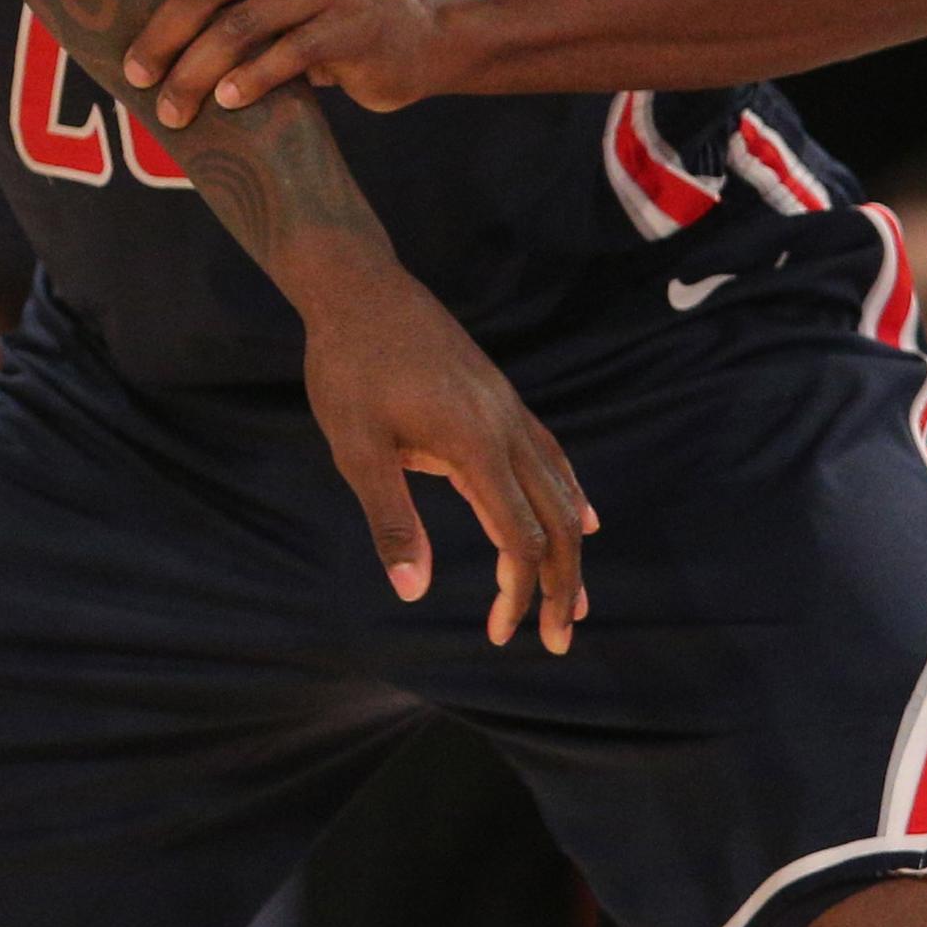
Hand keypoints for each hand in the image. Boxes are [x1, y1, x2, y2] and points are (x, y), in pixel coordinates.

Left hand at [112, 0, 456, 124]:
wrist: (425, 31)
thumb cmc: (326, 13)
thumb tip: (131, 32)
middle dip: (160, 36)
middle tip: (134, 75)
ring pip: (238, 28)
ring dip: (193, 75)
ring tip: (171, 110)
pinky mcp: (352, 26)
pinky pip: (286, 55)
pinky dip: (248, 82)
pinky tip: (227, 103)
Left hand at [286, 253, 594, 650]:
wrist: (358, 286)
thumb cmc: (348, 366)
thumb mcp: (355, 447)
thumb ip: (389, 518)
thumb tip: (413, 591)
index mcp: (476, 446)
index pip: (520, 539)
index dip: (519, 593)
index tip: (502, 634)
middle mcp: (507, 428)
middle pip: (557, 521)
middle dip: (562, 584)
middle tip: (557, 640)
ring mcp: (509, 409)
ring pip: (560, 489)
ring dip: (570, 548)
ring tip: (574, 598)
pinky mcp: (500, 398)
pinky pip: (550, 457)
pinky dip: (568, 496)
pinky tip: (579, 516)